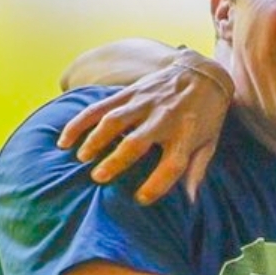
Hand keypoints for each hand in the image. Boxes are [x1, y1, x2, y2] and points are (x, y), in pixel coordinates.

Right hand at [58, 51, 228, 202]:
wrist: (203, 74)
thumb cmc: (206, 116)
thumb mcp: (209, 143)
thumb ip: (197, 169)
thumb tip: (189, 200)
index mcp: (187, 136)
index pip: (173, 165)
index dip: (157, 184)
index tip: (140, 199)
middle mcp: (164, 119)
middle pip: (136, 143)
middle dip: (116, 161)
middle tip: (98, 178)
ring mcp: (145, 103)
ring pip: (114, 121)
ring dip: (94, 140)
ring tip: (81, 158)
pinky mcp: (129, 93)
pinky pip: (100, 107)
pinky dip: (81, 122)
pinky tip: (66, 138)